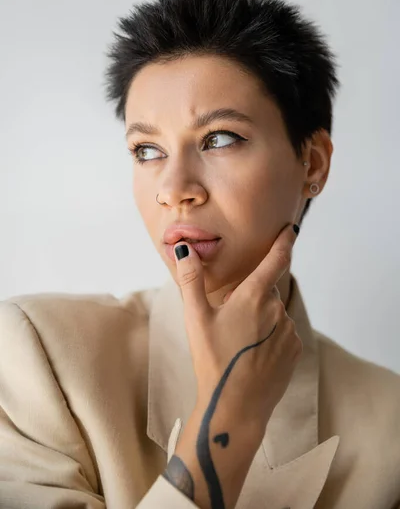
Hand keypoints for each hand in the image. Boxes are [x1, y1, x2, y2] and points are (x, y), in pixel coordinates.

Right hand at [174, 222, 302, 438]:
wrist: (235, 406)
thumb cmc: (212, 360)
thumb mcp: (196, 317)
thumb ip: (191, 279)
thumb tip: (184, 248)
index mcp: (253, 296)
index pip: (276, 260)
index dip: (284, 241)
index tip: (291, 228)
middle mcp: (277, 309)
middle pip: (266, 290)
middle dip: (251, 296)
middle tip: (228, 319)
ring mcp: (288, 330)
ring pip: (274, 312)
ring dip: (260, 317)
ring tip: (238, 342)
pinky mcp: (294, 350)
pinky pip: (283, 332)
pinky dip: (270, 335)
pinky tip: (252, 353)